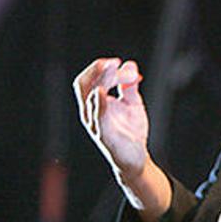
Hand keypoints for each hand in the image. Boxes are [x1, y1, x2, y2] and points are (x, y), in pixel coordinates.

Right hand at [73, 58, 149, 178]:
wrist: (135, 159)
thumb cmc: (130, 132)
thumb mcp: (132, 104)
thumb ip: (130, 85)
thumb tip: (130, 64)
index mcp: (93, 104)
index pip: (88, 79)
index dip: (100, 68)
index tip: (118, 62)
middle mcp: (90, 113)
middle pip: (84, 85)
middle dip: (97, 70)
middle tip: (113, 62)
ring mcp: (95, 124)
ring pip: (90, 98)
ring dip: (102, 81)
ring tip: (113, 69)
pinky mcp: (105, 136)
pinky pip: (98, 118)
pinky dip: (99, 104)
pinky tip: (103, 92)